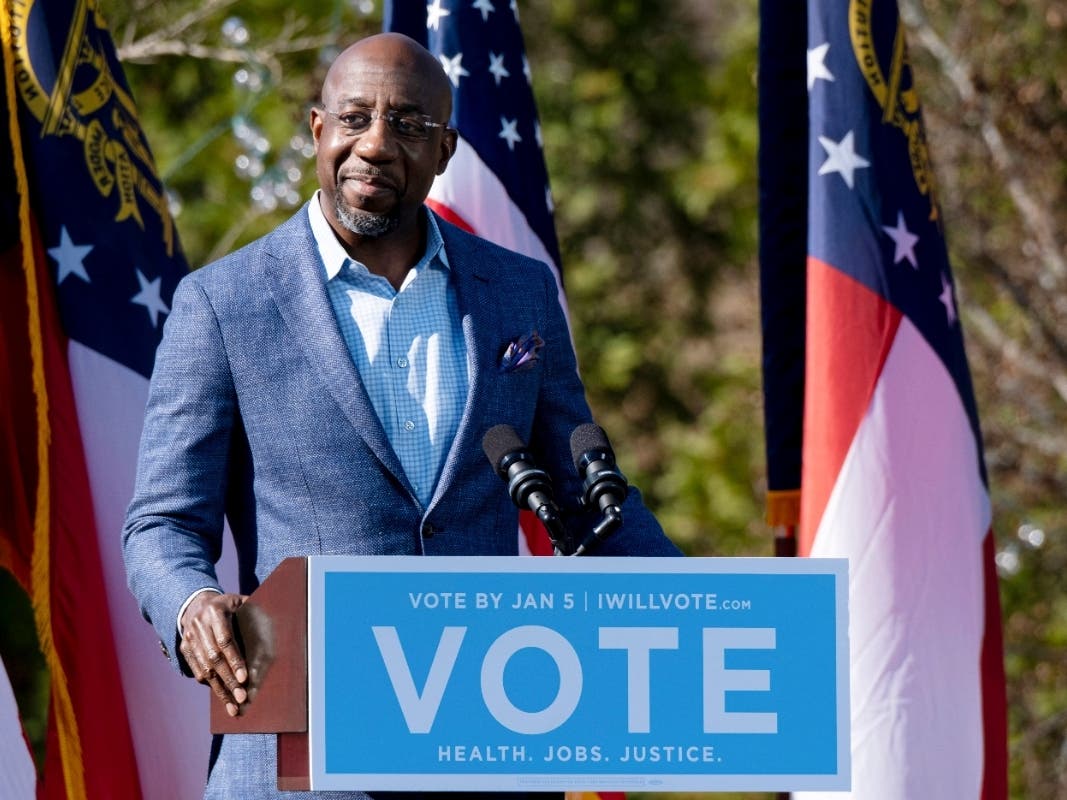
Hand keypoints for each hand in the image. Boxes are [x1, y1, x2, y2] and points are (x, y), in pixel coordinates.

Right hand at [179, 592, 249, 716]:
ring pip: (204, 668)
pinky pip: (197, 671)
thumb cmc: (230, 605)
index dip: (235, 660)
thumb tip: (275, 625)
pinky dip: (210, 684)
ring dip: (220, 689)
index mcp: (215, 611)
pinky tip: (223, 695)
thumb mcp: (241, 602)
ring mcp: (189, 638)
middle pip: (214, 658)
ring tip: (233, 706)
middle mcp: (199, 625)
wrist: (197, 603)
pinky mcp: (184, 648)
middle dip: (228, 680)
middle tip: (241, 698)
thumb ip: (256, 612)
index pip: (225, 640)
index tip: (244, 679)